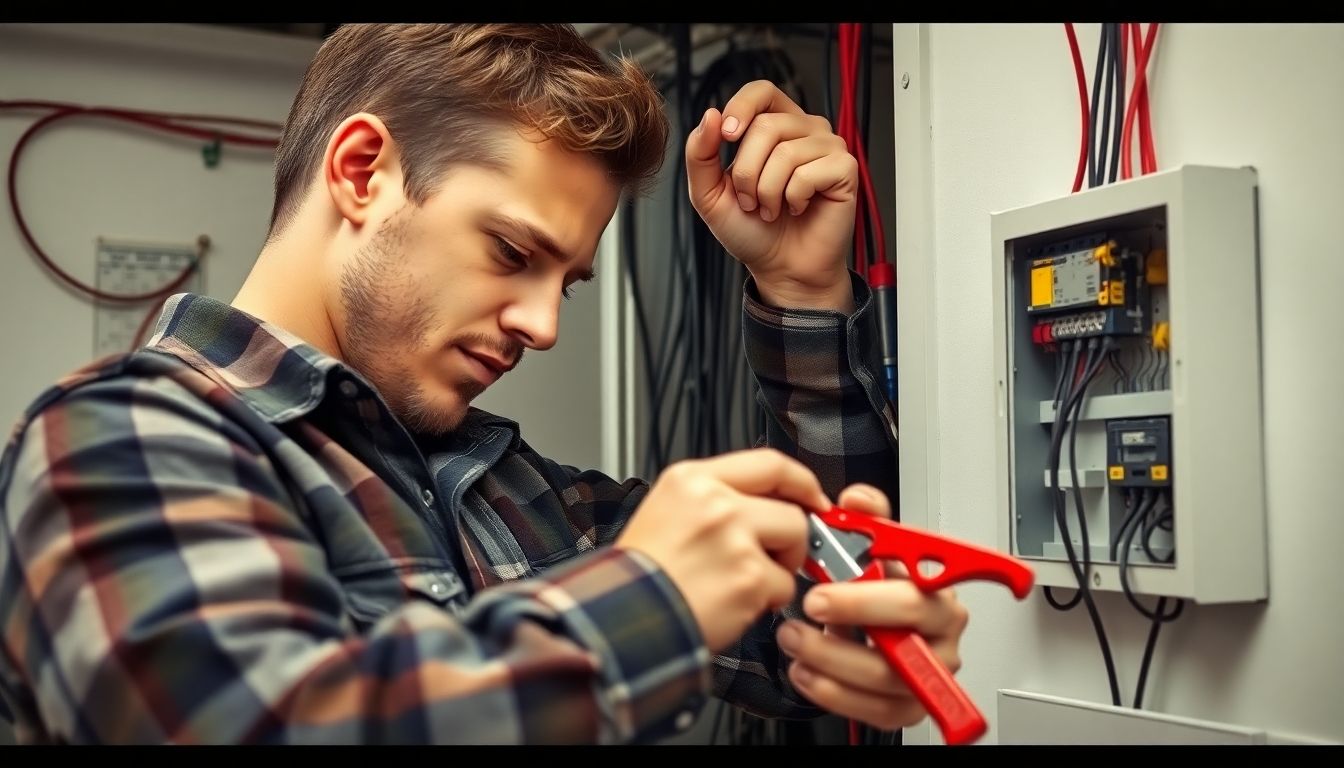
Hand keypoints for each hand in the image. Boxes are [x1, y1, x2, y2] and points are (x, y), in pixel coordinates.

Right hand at [615, 448, 827, 652]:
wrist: (621, 617)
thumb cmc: (641, 573)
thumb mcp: (667, 510)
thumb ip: (716, 498)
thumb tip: (768, 503)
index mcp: (693, 479)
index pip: (770, 464)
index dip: (801, 482)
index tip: (813, 498)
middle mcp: (715, 503)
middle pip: (791, 510)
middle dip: (790, 538)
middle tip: (771, 558)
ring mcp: (734, 540)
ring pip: (794, 545)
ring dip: (779, 569)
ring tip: (745, 582)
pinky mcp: (749, 579)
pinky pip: (783, 587)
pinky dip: (767, 601)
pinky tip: (735, 603)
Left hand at [685, 80, 857, 311]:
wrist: (781, 268)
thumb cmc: (752, 231)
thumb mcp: (710, 193)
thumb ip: (701, 154)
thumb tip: (711, 114)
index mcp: (775, 126)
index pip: (761, 91)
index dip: (741, 108)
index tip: (727, 138)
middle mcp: (804, 130)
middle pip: (766, 126)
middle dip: (747, 172)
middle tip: (752, 201)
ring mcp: (827, 147)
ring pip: (785, 152)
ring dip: (767, 191)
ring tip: (772, 209)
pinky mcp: (844, 169)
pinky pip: (808, 173)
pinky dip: (793, 198)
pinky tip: (798, 209)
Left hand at [776, 484, 970, 730]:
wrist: (881, 626)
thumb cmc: (886, 587)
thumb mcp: (881, 549)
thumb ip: (870, 522)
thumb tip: (857, 500)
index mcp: (940, 597)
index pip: (914, 600)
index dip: (867, 600)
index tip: (823, 593)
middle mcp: (940, 640)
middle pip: (900, 645)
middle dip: (843, 629)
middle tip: (807, 609)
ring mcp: (925, 677)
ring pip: (880, 680)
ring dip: (827, 659)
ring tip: (794, 638)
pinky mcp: (905, 707)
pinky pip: (872, 710)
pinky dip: (831, 692)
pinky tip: (805, 671)